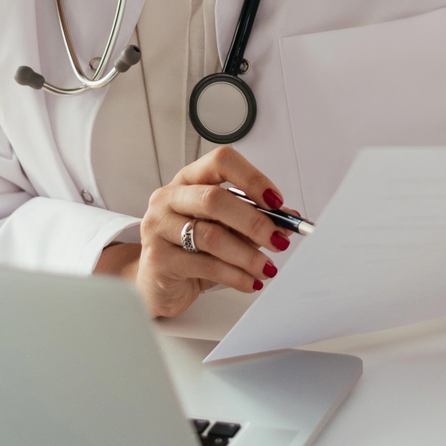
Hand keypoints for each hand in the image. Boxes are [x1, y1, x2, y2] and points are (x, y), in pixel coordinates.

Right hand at [95, 146, 293, 317]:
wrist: (157, 284)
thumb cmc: (191, 250)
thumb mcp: (225, 230)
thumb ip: (254, 219)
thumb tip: (288, 219)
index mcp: (189, 180)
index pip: (221, 162)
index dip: (252, 178)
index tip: (276, 201)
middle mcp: (169, 198)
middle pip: (215, 199)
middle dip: (254, 221)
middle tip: (278, 240)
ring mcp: (158, 227)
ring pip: (211, 236)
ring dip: (247, 255)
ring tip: (267, 267)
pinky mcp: (157, 258)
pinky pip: (204, 264)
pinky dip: (235, 275)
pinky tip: (250, 282)